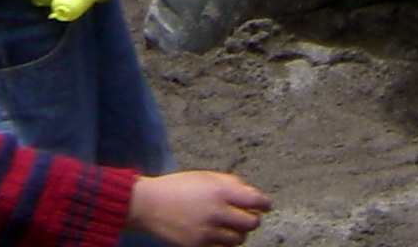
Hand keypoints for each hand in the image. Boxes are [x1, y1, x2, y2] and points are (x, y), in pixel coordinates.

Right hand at [124, 173, 268, 245]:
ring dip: (239, 233)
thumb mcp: (205, 177)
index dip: (264, 203)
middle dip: (252, 219)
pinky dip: (225, 244)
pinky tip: (219, 236)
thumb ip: (230, 183)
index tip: (266, 205)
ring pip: (239, 240)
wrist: (150, 205)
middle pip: (251, 223)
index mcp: (219, 190)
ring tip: (231, 227)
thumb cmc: (179, 186)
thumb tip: (251, 193)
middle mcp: (217, 212)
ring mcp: (208, 232)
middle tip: (247, 216)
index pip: (254, 200)